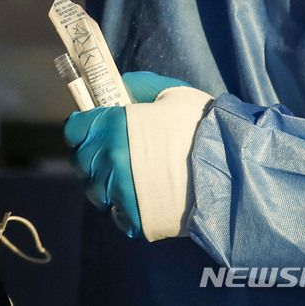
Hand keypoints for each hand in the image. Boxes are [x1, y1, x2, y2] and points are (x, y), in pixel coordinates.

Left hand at [64, 71, 209, 241]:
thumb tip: (121, 86)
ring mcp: (120, 192)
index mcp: (112, 126)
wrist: (230, 169)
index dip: (83, 126)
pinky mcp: (135, 219)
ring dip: (104, 180)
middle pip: (81, 160)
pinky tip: (139, 196)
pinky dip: (121, 206)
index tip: (94, 126)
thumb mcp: (171, 92)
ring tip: (126, 174)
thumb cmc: (201, 125)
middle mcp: (109, 160)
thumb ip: (139, 86)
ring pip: (95, 189)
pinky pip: (115, 213)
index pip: (74, 129)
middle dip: (91, 153)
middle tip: (112, 149)